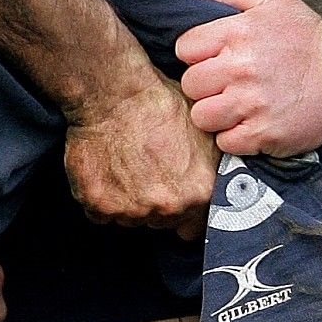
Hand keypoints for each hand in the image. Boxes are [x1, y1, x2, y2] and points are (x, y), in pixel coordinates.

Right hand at [64, 68, 218, 229]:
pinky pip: (101, 214)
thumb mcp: (205, 133)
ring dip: (127, 202)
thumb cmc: (158, 105)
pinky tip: (105, 172)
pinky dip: (100, 198)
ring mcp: (132, 210)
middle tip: (145, 173)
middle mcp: (168, 207)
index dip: (184, 211)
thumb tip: (222, 185)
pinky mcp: (99, 205)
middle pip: (161, 223)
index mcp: (198, 193)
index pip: (193, 226)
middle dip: (155, 204)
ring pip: (130, 219)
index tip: (174, 198)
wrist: (114, 94)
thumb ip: (213, 169)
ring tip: (124, 168)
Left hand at [176, 0, 321, 155]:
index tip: (215, 56)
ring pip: (202, 117)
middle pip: (190, 85)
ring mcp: (252, 104)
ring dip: (216, 113)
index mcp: (237, 32)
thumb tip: (186, 0)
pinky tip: (251, 122)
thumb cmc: (304, 34)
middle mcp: (241, 68)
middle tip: (228, 82)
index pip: (185, 48)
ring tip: (236, 104)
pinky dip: (235, 136)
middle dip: (205, 84)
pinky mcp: (264, 134)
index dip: (197, 53)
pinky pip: (225, 142)